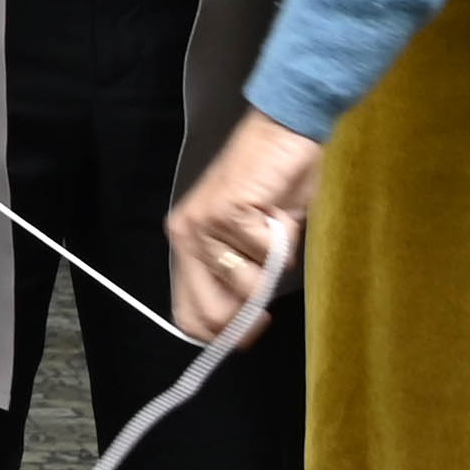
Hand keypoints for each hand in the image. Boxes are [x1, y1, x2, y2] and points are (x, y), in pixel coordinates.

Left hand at [166, 109, 321, 343]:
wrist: (284, 135)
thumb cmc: (274, 187)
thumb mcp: (254, 244)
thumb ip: (244, 278)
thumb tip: (247, 324)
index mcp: (187, 247)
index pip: (189, 317)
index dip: (224, 334)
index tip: (255, 327)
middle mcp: (185, 238)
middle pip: (213, 314)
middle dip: (251, 309)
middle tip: (269, 274)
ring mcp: (202, 226)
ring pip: (246, 288)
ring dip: (272, 264)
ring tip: (271, 225)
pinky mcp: (225, 213)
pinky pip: (265, 258)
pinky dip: (282, 240)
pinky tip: (275, 210)